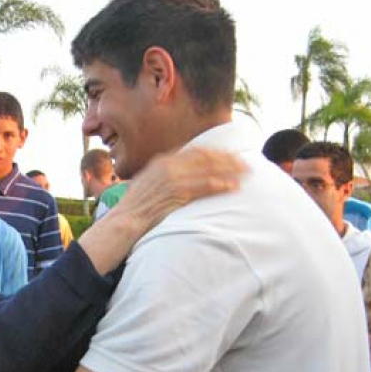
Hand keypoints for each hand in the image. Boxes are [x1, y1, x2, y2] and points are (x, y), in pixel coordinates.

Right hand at [115, 147, 244, 230]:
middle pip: (206, 157)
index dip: (217, 152)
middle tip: (246, 163)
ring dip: (229, 171)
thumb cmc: (136, 208)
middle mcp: (168, 165)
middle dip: (228, 159)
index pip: (196, 151)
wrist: (124, 220)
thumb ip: (166, 177)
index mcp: (162, 160)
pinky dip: (220, 185)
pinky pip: (203, 186)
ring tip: (246, 173)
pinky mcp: (176, 192)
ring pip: (208, 170)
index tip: (231, 156)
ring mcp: (172, 177)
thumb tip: (183, 178)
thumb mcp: (149, 184)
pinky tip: (232, 187)